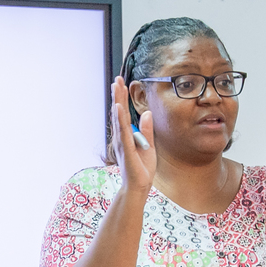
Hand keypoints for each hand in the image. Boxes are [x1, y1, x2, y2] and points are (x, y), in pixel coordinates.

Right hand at [109, 77, 155, 193]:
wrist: (139, 187)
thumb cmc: (142, 169)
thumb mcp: (149, 146)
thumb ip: (147, 130)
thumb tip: (147, 113)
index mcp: (127, 136)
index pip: (124, 113)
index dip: (122, 98)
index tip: (122, 83)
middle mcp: (121, 137)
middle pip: (119, 112)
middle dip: (118, 94)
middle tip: (117, 78)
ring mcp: (122, 142)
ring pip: (119, 118)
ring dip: (117, 101)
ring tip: (116, 86)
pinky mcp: (126, 149)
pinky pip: (123, 132)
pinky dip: (120, 119)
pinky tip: (117, 107)